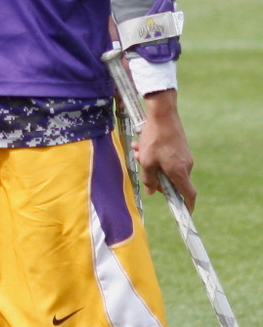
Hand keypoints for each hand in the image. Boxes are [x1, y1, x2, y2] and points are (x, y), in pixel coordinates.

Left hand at [136, 89, 194, 211]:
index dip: (187, 206)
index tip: (184, 212)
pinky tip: (141, 144)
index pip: (189, 195)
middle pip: (172, 180)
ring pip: (166, 166)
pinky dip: (155, 154)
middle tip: (140, 165)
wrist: (163, 114)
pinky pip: (168, 156)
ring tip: (137, 151)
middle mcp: (186, 165)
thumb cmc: (154, 138)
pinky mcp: (181, 147)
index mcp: (179, 172)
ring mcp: (184, 155)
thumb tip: (151, 192)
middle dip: (154, 176)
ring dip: (151, 162)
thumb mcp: (147, 161)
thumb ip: (149, 179)